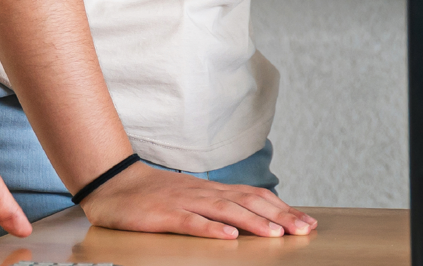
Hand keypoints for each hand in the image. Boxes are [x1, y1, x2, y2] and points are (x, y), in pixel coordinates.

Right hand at [80, 161, 315, 239]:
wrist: (115, 184)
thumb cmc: (156, 195)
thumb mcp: (192, 198)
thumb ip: (218, 206)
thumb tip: (249, 217)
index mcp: (214, 191)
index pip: (256, 197)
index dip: (283, 209)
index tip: (306, 222)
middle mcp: (206, 194)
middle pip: (249, 202)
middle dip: (279, 217)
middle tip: (303, 230)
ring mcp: (186, 202)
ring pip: (226, 211)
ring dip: (253, 222)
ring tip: (276, 234)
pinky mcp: (166, 214)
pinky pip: (192, 222)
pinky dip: (212, 229)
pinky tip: (229, 238)